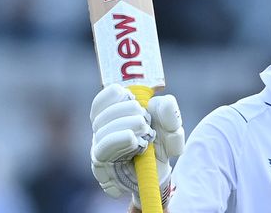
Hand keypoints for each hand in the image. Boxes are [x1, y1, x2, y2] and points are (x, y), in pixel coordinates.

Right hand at [90, 84, 184, 207]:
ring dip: (126, 124)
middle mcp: (101, 134)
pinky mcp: (101, 169)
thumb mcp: (171, 128)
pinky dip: (119, 139)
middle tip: (144, 117)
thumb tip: (162, 101)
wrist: (160, 174)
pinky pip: (102, 150)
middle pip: (100, 116)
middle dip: (125, 110)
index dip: (111, 95)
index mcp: (112, 119)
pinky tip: (133, 139)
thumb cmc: (161, 148)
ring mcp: (100, 151)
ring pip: (100, 131)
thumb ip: (169, 113)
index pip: (100, 103)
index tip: (130, 95)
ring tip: (144, 129)